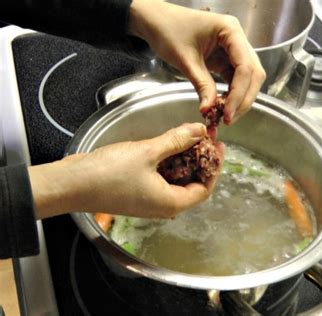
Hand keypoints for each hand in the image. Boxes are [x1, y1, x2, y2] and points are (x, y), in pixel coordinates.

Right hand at [29, 123, 223, 218]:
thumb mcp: (148, 152)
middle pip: (192, 185)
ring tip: (188, 138)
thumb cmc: (108, 173)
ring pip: (176, 181)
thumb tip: (199, 131)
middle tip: (203, 139)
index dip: (214, 168)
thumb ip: (177, 141)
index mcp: (171, 203)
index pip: (205, 189)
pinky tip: (168, 146)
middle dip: (200, 161)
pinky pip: (161, 180)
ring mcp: (149, 201)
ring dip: (184, 161)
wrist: (70, 184)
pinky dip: (168, 164)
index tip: (217, 147)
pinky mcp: (137, 193)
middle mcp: (162, 206)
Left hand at [128, 0, 265, 123]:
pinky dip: (231, 94)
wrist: (156, 21)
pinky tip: (222, 106)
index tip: (228, 113)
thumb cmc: (167, 30)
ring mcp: (234, 48)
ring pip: (248, 78)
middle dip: (243, 99)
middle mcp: (238, 38)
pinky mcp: (227, 58)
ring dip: (239, 98)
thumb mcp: (185, 60)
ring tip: (225, 115)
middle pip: (253, 74)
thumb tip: (209, 110)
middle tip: (229, 119)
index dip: (239, 93)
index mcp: (231, 31)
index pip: (245, 67)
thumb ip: (202, 85)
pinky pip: (236, 79)